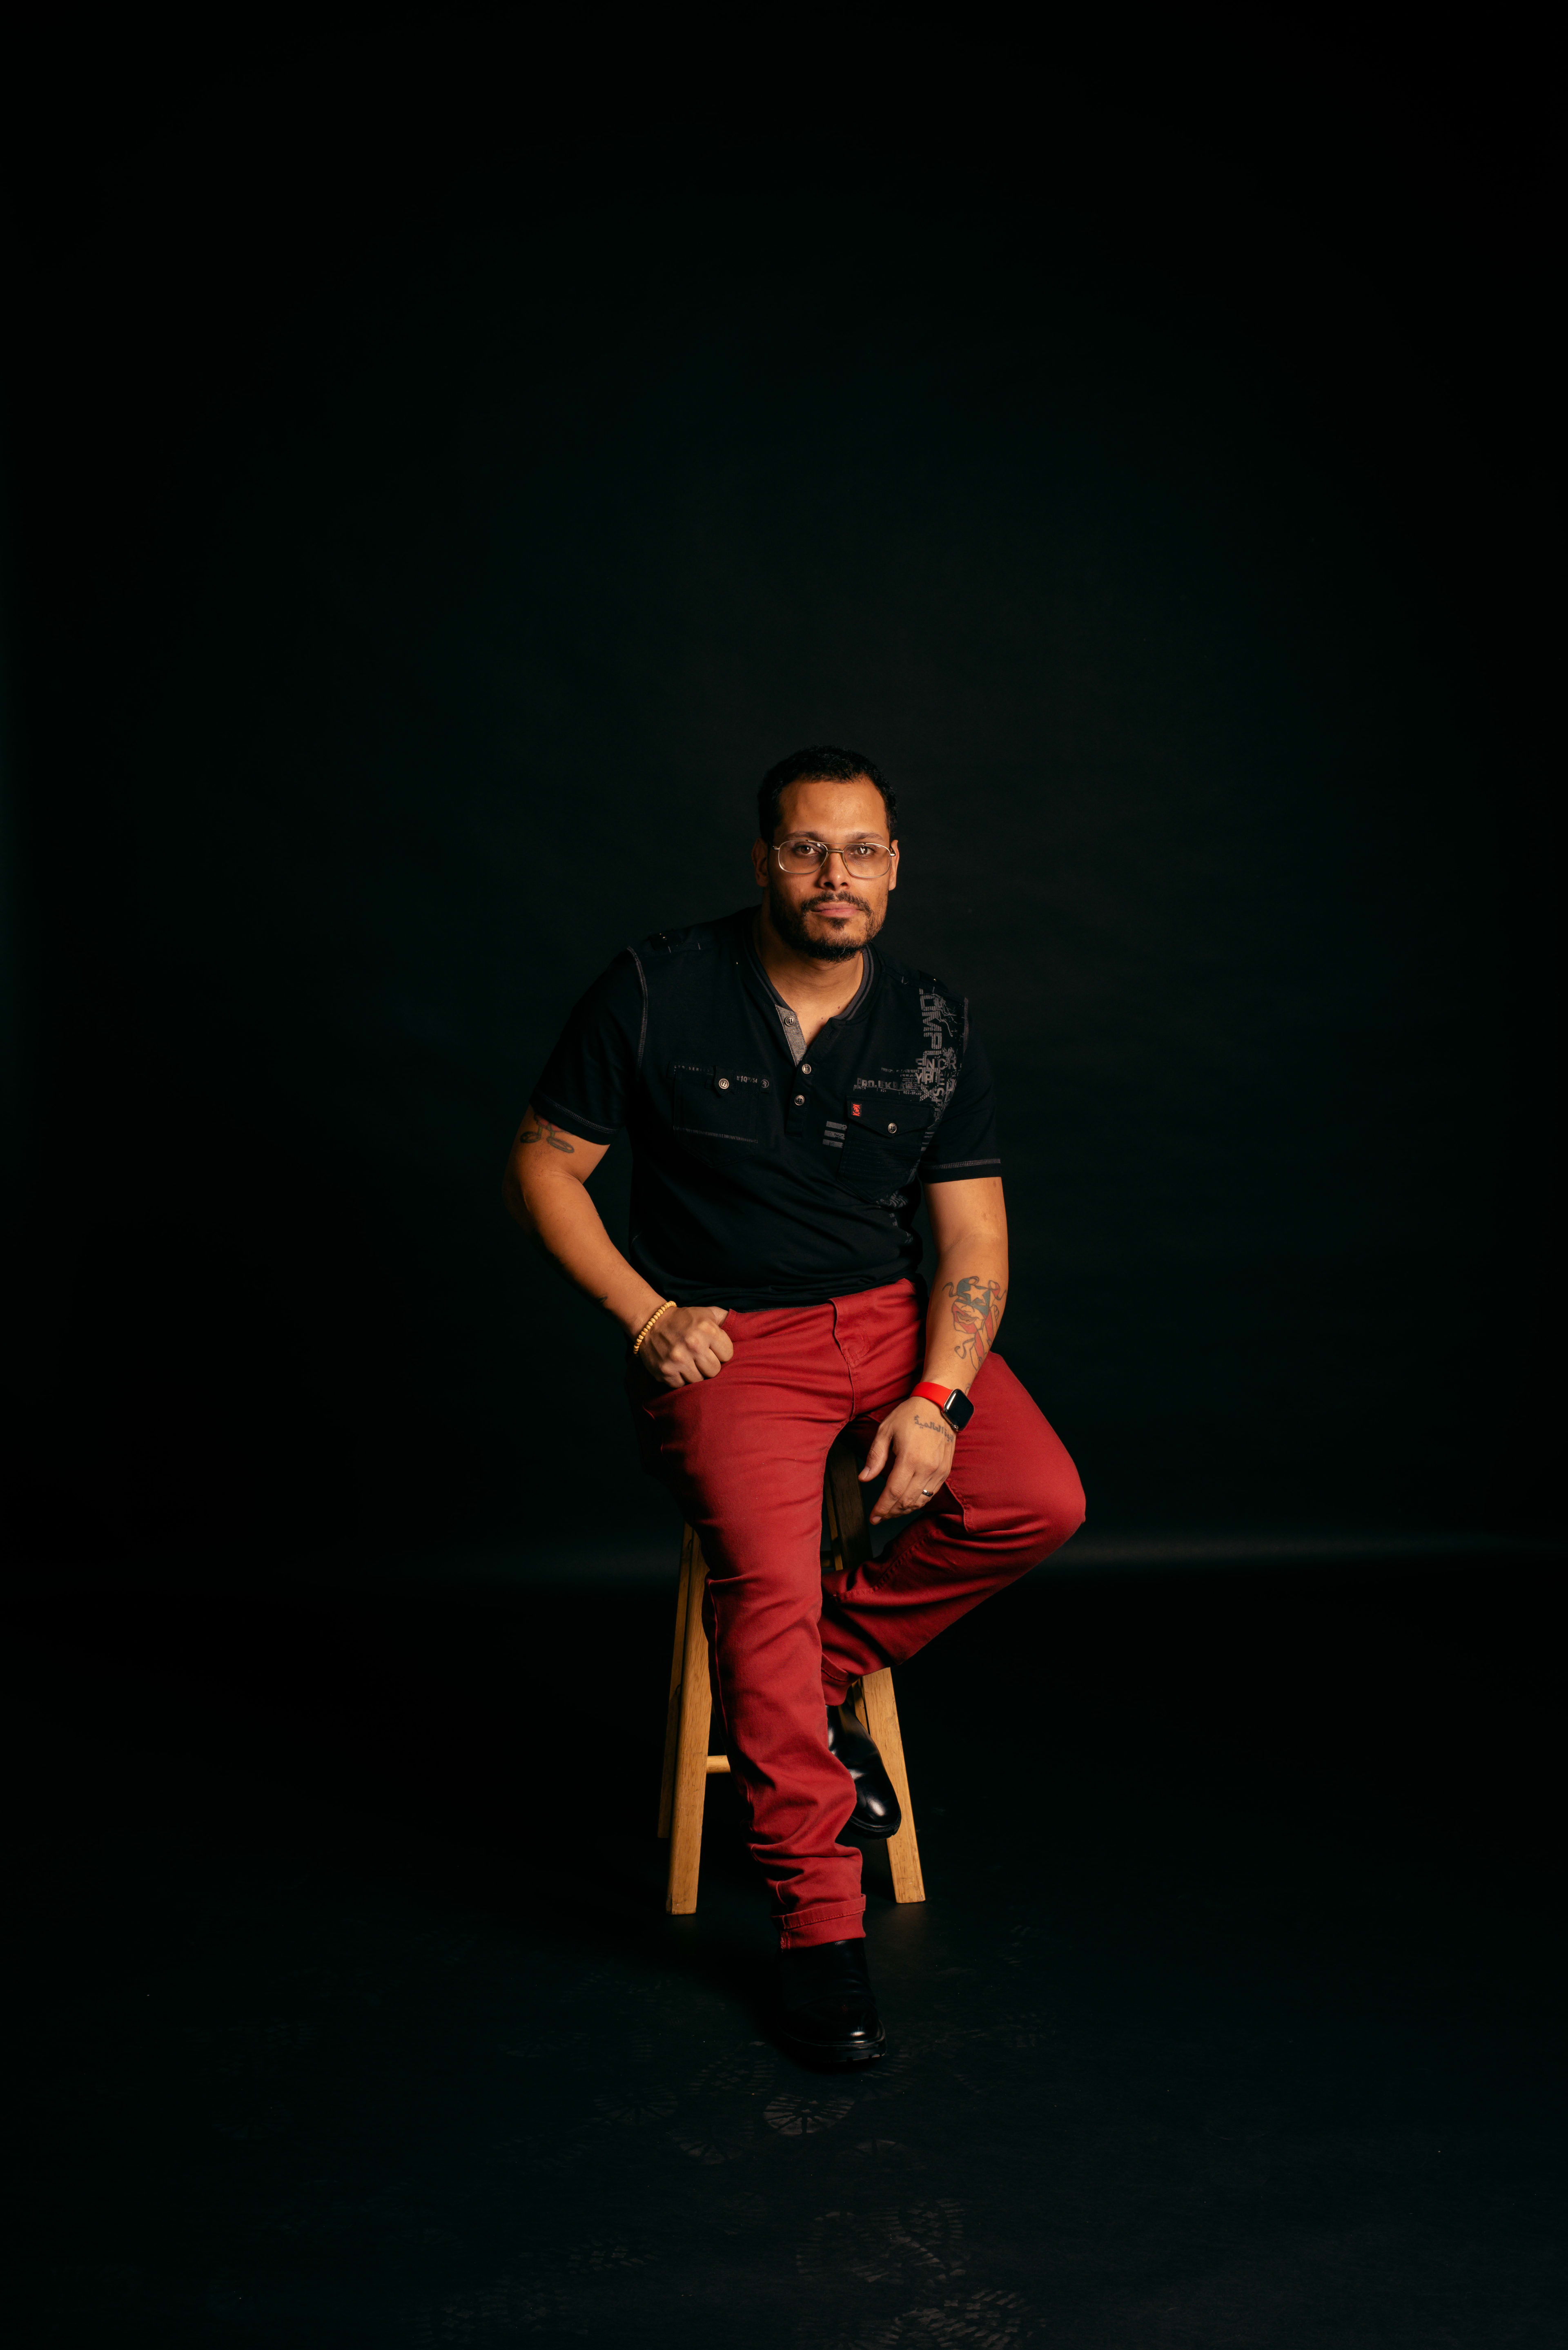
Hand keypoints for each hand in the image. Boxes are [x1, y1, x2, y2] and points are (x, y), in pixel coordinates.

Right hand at [641, 1304, 732, 1387]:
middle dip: (709, 1365)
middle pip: (715, 1371)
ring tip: (689, 1363)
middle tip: (700, 1358)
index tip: (712, 1349)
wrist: (651, 1323)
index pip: (728, 1355)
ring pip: (699, 1381)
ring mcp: (678, 1359)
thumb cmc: (684, 1320)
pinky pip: (682, 1386)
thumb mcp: (707, 1313)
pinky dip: (681, 1379)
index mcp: (707, 1329)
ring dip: (695, 1373)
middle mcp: (693, 1344)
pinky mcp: (666, 1372)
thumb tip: (746, 1326)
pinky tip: (678, 1368)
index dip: (721, 1353)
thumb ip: (726, 1318)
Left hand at [859, 1395, 955, 1523]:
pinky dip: (918, 1502)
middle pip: (906, 1501)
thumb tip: (863, 1477)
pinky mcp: (945, 1471)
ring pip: (920, 1501)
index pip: (894, 1493)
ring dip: (904, 1510)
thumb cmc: (910, 1415)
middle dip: (890, 1512)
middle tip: (879, 1516)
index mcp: (910, 1458)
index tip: (873, 1517)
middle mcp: (926, 1468)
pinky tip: (907, 1502)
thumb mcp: (886, 1430)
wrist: (939, 1406)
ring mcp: (938, 1471)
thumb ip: (875, 1456)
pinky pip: (931, 1494)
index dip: (882, 1508)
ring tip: (891, 1511)